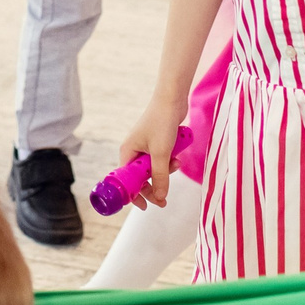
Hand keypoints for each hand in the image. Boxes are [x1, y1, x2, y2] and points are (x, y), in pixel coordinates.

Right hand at [116, 92, 186, 209]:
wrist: (172, 99)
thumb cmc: (162, 122)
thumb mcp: (161, 154)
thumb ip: (160, 177)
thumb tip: (160, 196)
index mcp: (127, 152)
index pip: (126, 181)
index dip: (135, 195)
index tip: (147, 206)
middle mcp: (133, 151)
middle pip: (141, 178)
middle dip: (154, 185)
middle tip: (165, 198)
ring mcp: (146, 147)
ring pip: (154, 170)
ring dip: (165, 172)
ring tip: (176, 163)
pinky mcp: (157, 144)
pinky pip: (162, 160)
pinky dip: (169, 162)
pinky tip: (177, 156)